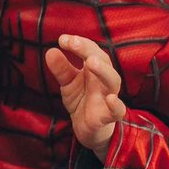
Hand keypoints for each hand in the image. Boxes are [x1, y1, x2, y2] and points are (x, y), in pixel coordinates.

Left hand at [45, 34, 126, 161]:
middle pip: (103, 61)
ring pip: (113, 81)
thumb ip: (61, 69)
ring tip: (90, 62)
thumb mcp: (68, 83)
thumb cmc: (82, 100)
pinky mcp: (108, 116)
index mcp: (94, 70)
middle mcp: (103, 80)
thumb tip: (50, 51)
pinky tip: (111, 99)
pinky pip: (118, 111)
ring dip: (103, 70)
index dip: (79, 43)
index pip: (91, 51)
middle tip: (72, 43)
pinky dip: (117, 105)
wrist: (89, 129)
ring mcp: (108, 97)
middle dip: (88, 50)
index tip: (63, 39)